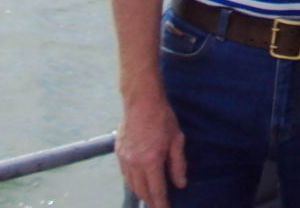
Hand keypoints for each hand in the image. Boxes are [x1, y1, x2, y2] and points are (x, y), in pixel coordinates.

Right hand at [116, 91, 186, 207]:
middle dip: (151, 201)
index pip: (156, 190)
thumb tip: (180, 183)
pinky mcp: (118, 153)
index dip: (161, 204)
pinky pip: (125, 174)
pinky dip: (133, 182)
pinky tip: (139, 182)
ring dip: (141, 193)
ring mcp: (124, 159)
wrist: (141, 102)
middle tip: (159, 206)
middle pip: (142, 190)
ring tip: (150, 197)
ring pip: (131, 184)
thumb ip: (178, 164)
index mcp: (151, 161)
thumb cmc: (162, 119)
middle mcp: (134, 164)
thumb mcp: (176, 140)